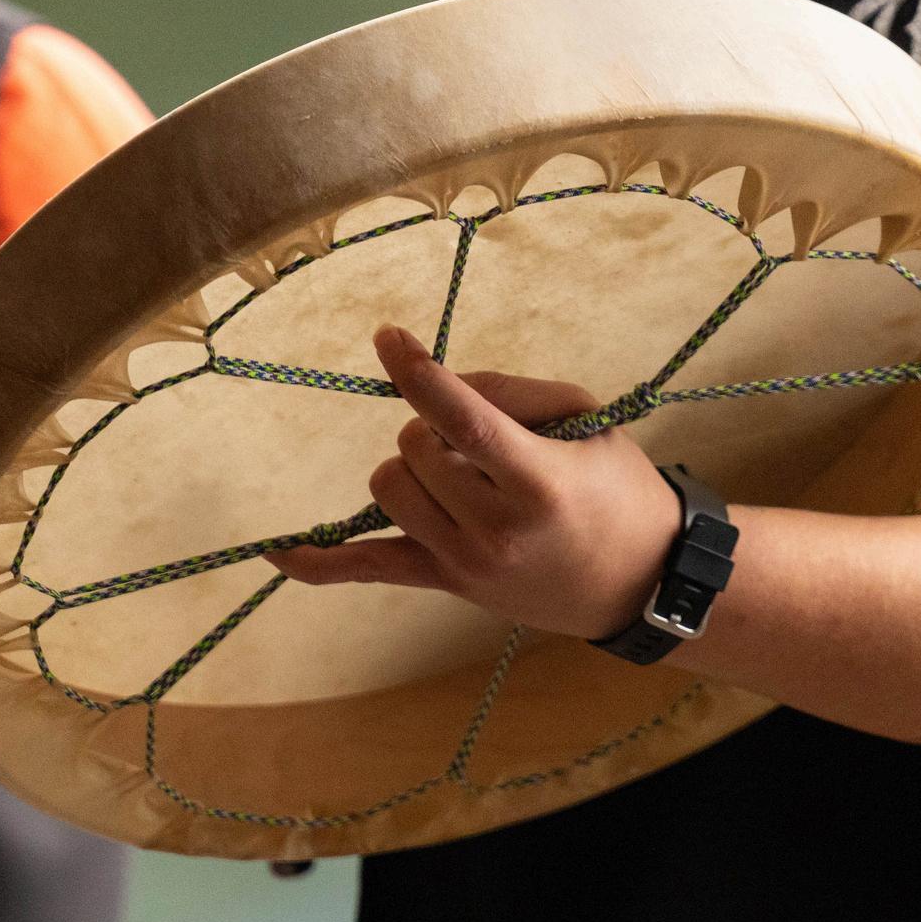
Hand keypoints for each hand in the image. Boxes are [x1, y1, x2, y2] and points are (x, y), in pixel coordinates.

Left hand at [274, 325, 683, 639]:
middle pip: (413, 449)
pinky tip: (279, 552)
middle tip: (482, 442)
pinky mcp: (446, 583)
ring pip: (388, 488)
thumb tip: (440, 387)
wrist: (641, 580)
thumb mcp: (587, 422)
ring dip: (412, 467)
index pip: (462, 422)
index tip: (387, 337)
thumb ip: (513, 394)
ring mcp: (465, 563)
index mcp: (537, 482)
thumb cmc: (617, 488)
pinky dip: (321, 563)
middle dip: (435, 428)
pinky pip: (369, 569)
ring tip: (463, 474)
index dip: (419, 375)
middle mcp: (495, 529)